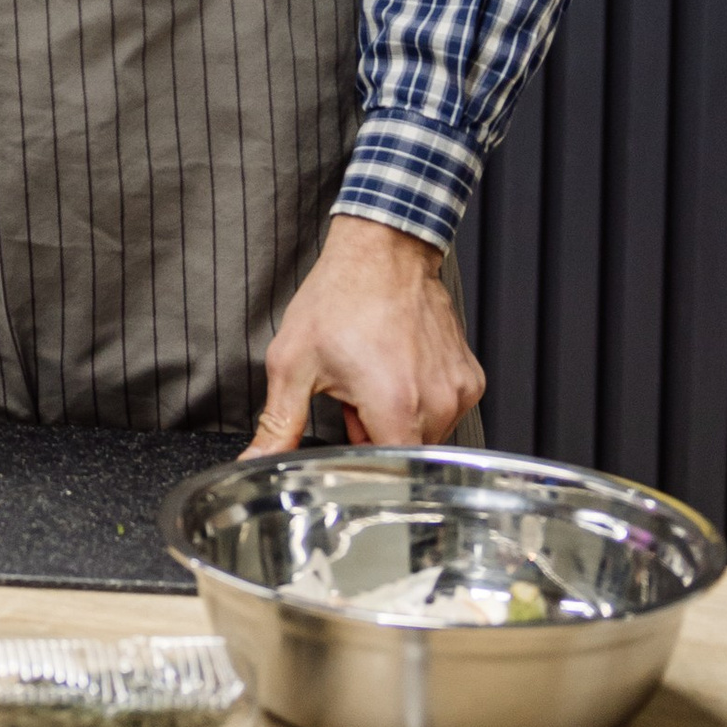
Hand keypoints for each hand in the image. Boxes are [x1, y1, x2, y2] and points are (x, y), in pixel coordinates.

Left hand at [246, 214, 483, 452]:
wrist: (382, 251)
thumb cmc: (339, 298)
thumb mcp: (293, 363)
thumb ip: (278, 423)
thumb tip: (256, 462)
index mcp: (396, 406)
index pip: (390, 475)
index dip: (362, 467)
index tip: (344, 447)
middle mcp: (437, 402)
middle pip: (404, 454)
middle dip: (373, 435)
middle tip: (351, 397)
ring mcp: (458, 390)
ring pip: (425, 434)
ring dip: (397, 418)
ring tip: (374, 378)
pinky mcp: (469, 378)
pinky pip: (444, 410)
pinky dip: (419, 400)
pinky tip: (399, 370)